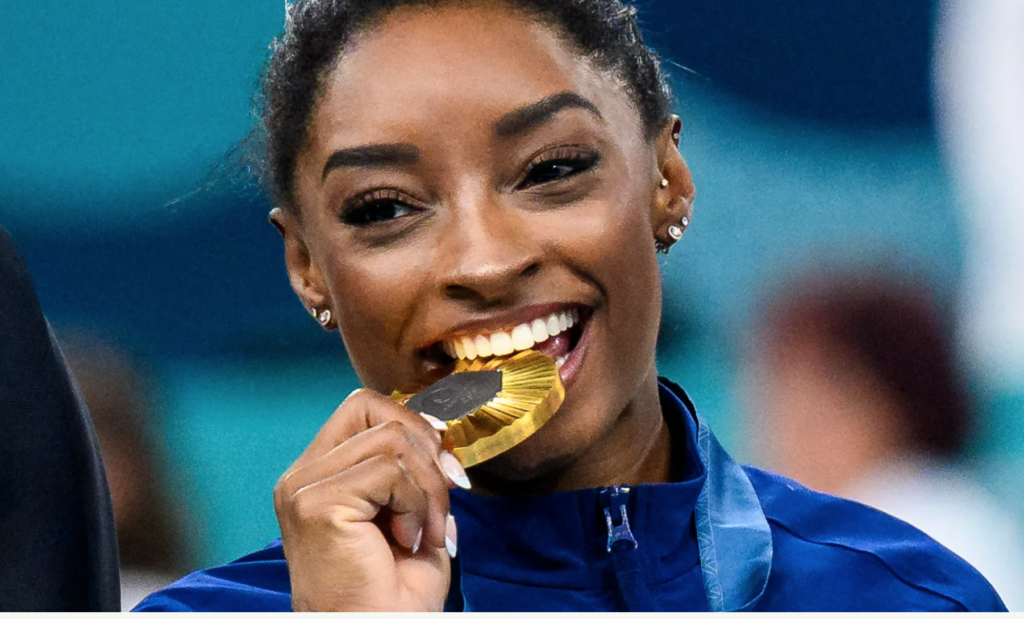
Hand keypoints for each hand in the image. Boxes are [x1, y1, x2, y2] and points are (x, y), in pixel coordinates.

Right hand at [274, 388, 463, 610]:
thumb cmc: (393, 596)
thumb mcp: (412, 516)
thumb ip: (416, 470)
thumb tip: (441, 433)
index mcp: (318, 474)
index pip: (364, 408)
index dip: (413, 425)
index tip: (444, 469)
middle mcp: (301, 476)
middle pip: (371, 406)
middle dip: (424, 447)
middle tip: (441, 499)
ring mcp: (303, 488)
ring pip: (391, 438)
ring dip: (427, 487)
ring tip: (423, 532)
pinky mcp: (315, 503)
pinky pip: (389, 470)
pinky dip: (415, 504)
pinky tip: (407, 541)